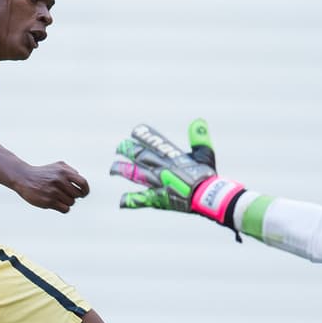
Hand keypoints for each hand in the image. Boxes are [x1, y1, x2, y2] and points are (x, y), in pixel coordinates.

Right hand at [13, 162, 89, 212]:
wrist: (24, 177)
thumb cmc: (43, 173)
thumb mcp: (58, 166)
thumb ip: (71, 171)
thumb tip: (81, 181)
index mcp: (64, 171)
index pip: (83, 183)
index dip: (85, 190)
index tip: (83, 194)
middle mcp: (59, 180)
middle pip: (77, 195)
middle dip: (74, 196)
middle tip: (66, 194)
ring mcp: (53, 191)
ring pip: (71, 203)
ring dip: (67, 202)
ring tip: (58, 197)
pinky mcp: (48, 201)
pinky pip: (65, 209)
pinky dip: (63, 208)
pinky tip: (56, 203)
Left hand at [111, 119, 245, 229]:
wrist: (208, 196)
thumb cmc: (207, 176)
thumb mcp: (205, 154)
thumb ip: (199, 138)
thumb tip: (198, 121)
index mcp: (172, 156)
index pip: (154, 142)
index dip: (143, 136)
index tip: (134, 132)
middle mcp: (162, 167)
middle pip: (140, 156)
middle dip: (128, 150)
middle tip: (119, 147)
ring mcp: (158, 183)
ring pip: (136, 174)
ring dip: (123, 170)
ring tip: (112, 168)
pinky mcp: (158, 199)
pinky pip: (142, 199)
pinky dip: (131, 201)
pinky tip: (121, 201)